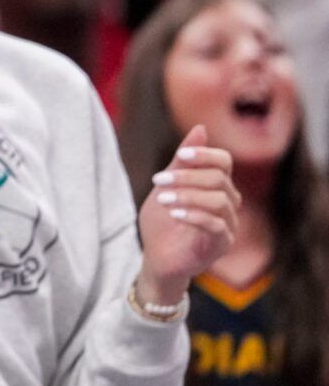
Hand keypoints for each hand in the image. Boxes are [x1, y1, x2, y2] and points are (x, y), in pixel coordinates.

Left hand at [137, 124, 237, 302]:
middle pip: (220, 178)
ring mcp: (228, 225)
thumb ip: (181, 161)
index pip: (224, 161)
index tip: (180, 155)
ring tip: (162, 199)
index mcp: (216, 186)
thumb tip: (201, 128)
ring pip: (220, 200)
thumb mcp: (166, 185)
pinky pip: (217, 225)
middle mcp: (228, 203)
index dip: (205, 154)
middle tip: (158, 180)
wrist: (157, 257)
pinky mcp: (222, 245)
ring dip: (187, 195)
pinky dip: (194, 215)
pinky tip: (174, 213)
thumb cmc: (162, 220)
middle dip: (187, 176)